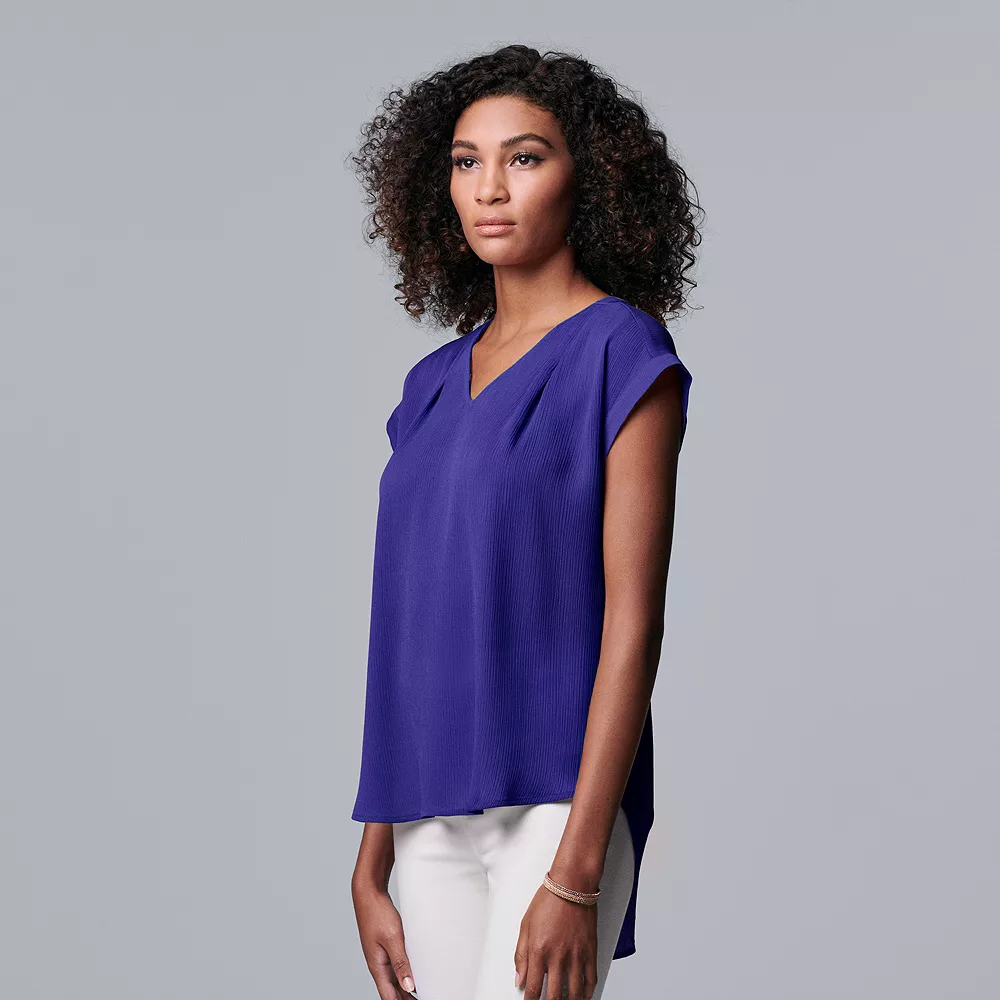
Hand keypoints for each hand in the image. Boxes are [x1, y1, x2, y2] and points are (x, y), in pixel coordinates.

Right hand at [351, 877, 416, 998]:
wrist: (369, 893)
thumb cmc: (377, 913)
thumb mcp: (392, 938)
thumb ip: (401, 962)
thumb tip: (408, 987)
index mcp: (377, 967)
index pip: (389, 996)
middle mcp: (378, 964)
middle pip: (392, 991)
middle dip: (406, 999)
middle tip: (426, 998)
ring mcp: (382, 956)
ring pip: (395, 980)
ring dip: (407, 988)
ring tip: (423, 993)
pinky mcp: (386, 947)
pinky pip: (397, 966)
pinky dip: (406, 973)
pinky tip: (416, 973)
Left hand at [513, 883, 597, 999]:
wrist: (572, 885)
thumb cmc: (548, 900)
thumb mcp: (526, 925)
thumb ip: (521, 954)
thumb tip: (519, 978)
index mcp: (539, 950)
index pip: (533, 988)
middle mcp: (558, 956)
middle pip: (554, 996)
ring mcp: (576, 955)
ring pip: (574, 993)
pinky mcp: (590, 951)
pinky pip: (591, 980)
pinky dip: (587, 993)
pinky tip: (582, 996)